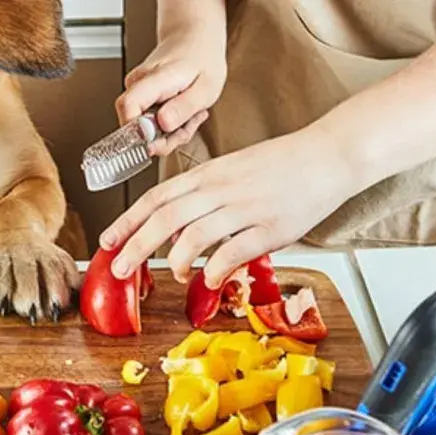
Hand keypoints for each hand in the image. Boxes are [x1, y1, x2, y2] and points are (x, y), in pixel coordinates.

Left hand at [99, 127, 357, 288]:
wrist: (328, 155)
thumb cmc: (280, 165)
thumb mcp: (230, 171)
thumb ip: (201, 196)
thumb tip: (175, 229)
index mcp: (207, 174)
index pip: (155, 198)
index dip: (127, 221)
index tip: (106, 241)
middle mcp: (220, 189)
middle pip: (165, 217)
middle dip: (136, 245)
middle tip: (118, 268)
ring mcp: (245, 208)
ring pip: (195, 234)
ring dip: (176, 259)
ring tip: (173, 274)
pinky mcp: (270, 227)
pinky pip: (233, 251)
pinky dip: (215, 269)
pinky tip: (208, 280)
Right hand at [116, 1, 227, 155]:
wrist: (195, 39)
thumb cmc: (202, 59)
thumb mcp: (206, 87)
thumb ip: (183, 108)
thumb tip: (162, 125)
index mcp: (154, 79)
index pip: (128, 107)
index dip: (138, 132)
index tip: (160, 140)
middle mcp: (137, 84)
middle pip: (134, 127)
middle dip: (162, 140)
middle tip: (187, 129)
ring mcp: (135, 91)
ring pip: (143, 130)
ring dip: (168, 134)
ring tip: (188, 118)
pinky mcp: (138, 99)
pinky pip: (147, 124)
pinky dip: (166, 127)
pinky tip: (180, 115)